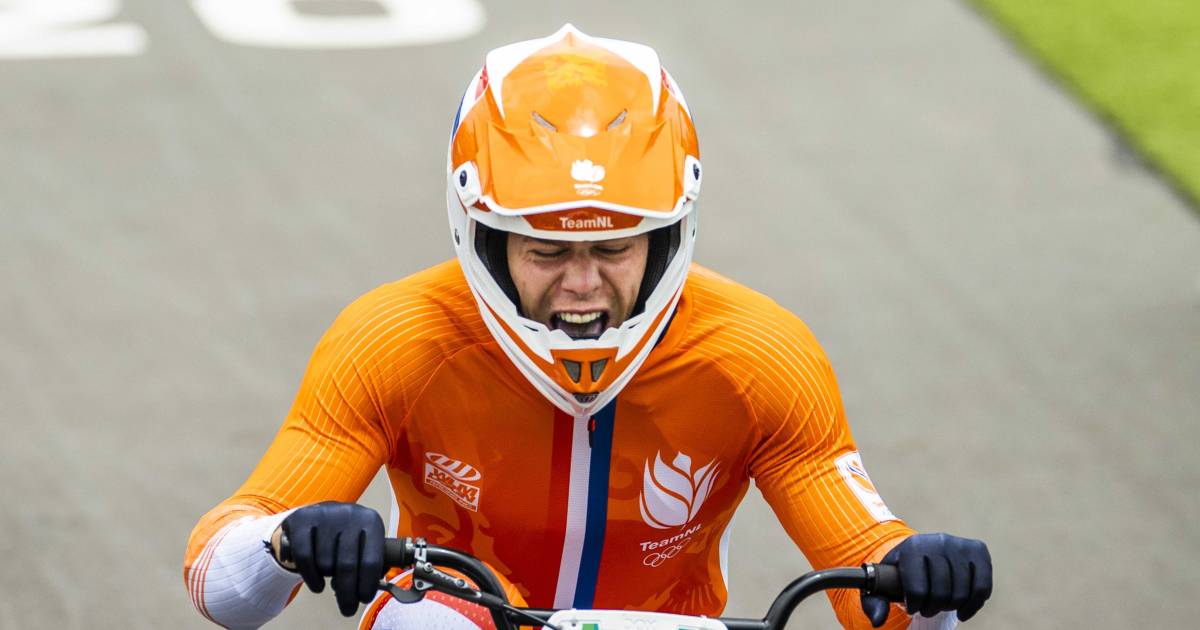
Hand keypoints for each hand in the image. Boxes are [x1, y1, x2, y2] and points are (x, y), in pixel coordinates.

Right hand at [275, 501, 386, 616]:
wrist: (320, 515)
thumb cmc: (347, 537)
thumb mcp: (365, 543)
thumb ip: (372, 564)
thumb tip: (366, 589)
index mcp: (372, 521)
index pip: (372, 560)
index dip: (368, 585)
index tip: (363, 599)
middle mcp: (350, 514)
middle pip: (348, 565)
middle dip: (348, 593)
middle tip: (347, 609)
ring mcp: (325, 514)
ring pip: (325, 563)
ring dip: (327, 579)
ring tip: (329, 578)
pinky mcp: (302, 518)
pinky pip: (304, 557)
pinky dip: (310, 576)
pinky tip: (317, 584)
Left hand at [860, 533, 991, 626]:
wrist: (919, 551)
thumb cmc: (900, 572)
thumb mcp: (883, 583)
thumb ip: (874, 601)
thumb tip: (878, 620)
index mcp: (912, 547)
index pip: (917, 588)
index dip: (914, 605)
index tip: (912, 607)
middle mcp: (937, 541)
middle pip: (942, 591)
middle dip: (933, 607)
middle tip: (926, 608)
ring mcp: (959, 544)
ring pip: (962, 591)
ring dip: (951, 606)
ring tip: (941, 605)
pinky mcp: (978, 550)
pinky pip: (983, 586)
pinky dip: (974, 604)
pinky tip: (962, 611)